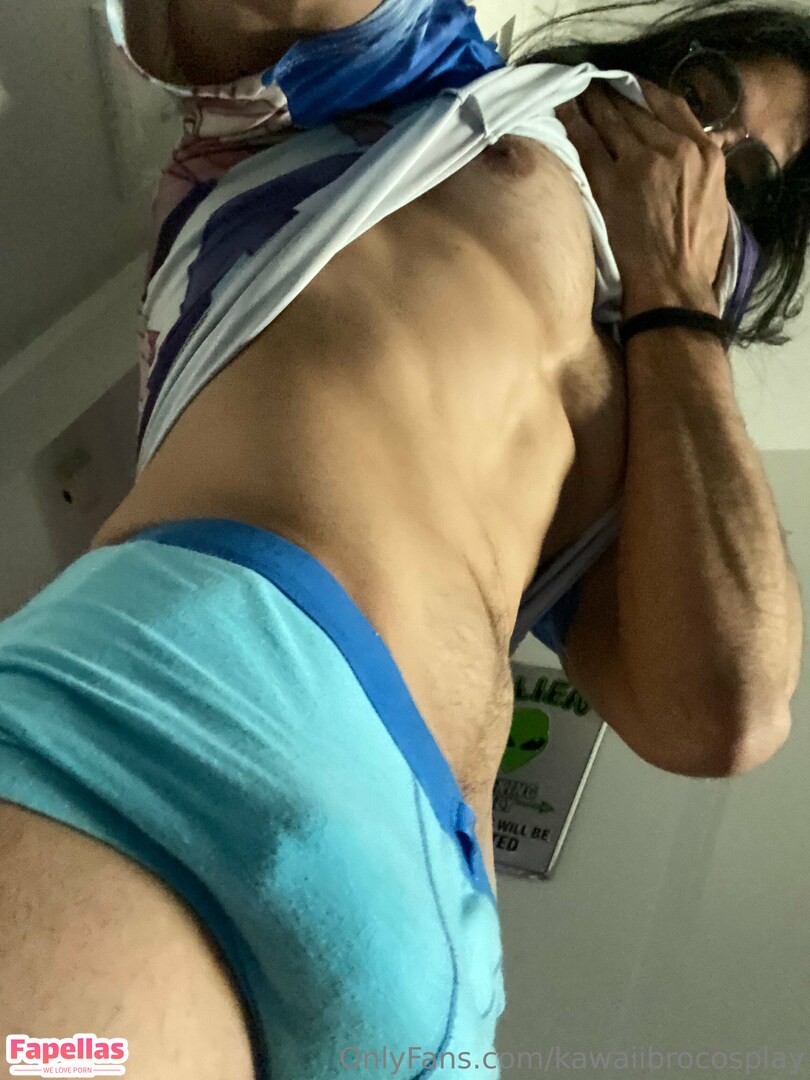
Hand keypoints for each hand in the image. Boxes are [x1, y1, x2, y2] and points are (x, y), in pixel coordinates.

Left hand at [556, 78, 729, 317]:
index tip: (628, 88)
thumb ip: (700, 168)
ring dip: (590, 102)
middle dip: (612, 95)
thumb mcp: (715, 201)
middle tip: (592, 85)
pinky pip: (586, 143)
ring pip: (610, 120)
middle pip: (636, 109)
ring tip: (573, 91)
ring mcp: (640, 164)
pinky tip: (560, 111)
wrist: (673, 287)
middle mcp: (674, 149)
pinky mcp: (610, 183)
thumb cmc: (696, 256)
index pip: (670, 106)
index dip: (644, 93)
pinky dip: (572, 123)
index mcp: (704, 153)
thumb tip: (691, 149)